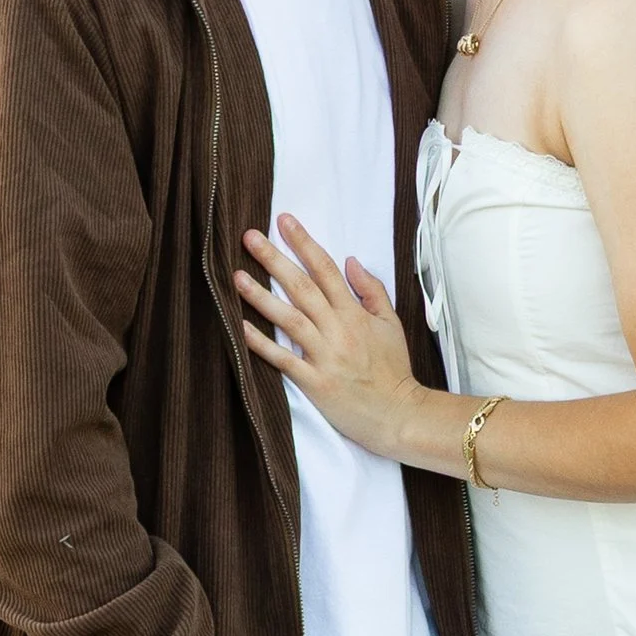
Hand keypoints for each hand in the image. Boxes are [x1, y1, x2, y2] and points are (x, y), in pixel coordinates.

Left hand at [236, 215, 422, 460]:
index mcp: (355, 314)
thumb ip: (371, 290)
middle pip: (302, 287)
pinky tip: (240, 327)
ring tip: (236, 276)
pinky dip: (260, 343)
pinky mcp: (314, 382)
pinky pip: (282, 359)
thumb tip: (351, 260)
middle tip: (249, 236)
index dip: (304, 243)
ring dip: (261, 296)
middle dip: (275, 259)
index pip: (326, 269)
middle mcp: (338, 330)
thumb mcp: (392, 323)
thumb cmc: (394, 369)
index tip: (284, 221)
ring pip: (289, 319)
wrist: (398, 414)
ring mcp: (324, 356)